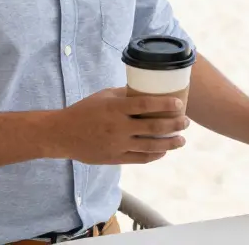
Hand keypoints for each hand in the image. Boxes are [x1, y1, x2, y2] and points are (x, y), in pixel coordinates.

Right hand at [53, 87, 189, 164]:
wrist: (62, 134)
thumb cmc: (84, 110)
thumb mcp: (103, 96)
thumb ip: (125, 95)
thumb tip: (147, 90)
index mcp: (115, 108)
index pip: (146, 105)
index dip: (165, 105)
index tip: (179, 104)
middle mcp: (118, 127)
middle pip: (153, 127)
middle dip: (174, 125)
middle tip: (186, 122)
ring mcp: (117, 144)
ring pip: (150, 146)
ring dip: (170, 144)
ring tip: (182, 140)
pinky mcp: (114, 158)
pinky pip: (140, 158)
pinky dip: (155, 155)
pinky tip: (164, 151)